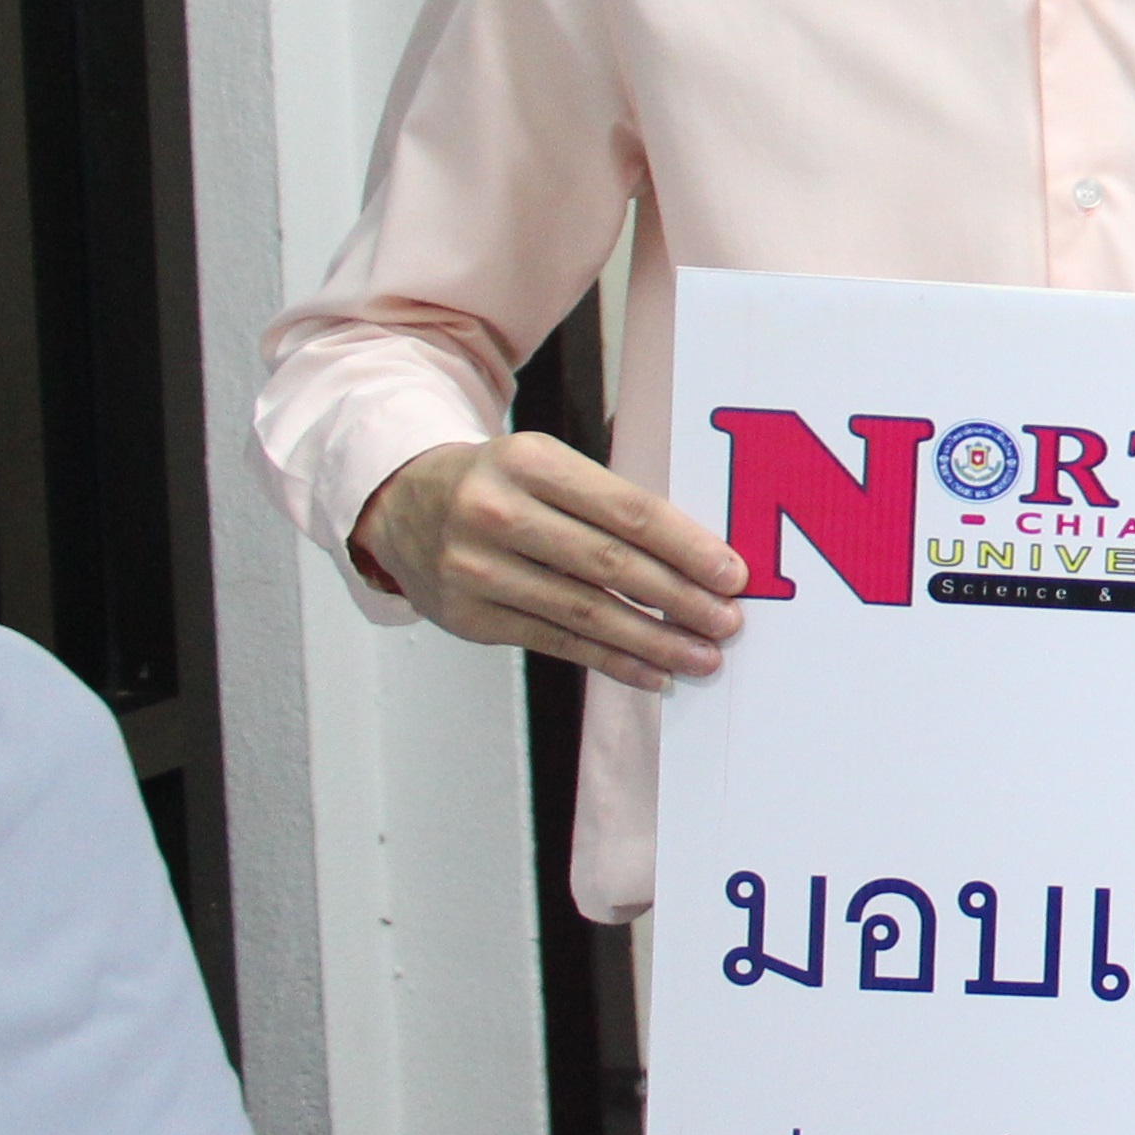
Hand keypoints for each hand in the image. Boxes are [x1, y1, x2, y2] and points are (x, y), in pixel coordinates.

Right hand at [354, 432, 747, 688]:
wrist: (402, 505)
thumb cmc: (502, 483)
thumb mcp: (547, 465)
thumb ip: (612, 503)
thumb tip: (701, 558)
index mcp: (530, 462)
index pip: (627, 510)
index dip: (686, 546)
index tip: (732, 574)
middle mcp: (496, 512)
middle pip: (609, 563)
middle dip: (679, 598)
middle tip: (727, 621)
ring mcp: (475, 568)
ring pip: (584, 611)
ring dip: (653, 640)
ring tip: (702, 657)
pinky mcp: (468, 616)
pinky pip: (555, 642)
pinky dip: (611, 661)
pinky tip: (652, 672)